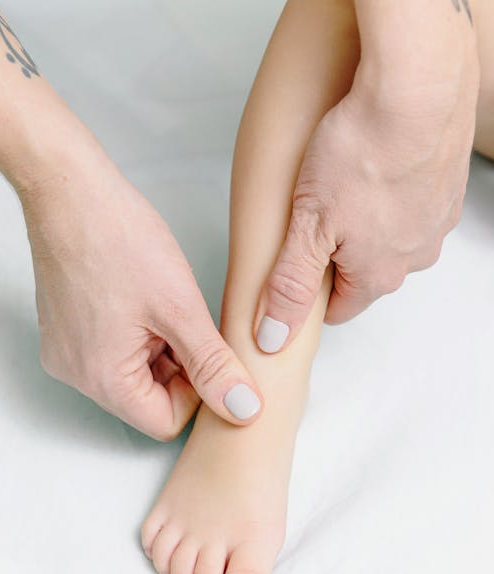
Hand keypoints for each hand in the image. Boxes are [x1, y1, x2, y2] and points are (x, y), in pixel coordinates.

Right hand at [22, 149, 261, 439]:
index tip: (213, 358)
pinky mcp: (68, 331)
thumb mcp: (180, 308)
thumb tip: (243, 408)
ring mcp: (69, 352)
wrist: (70, 191)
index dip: (198, 394)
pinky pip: (115, 352)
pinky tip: (149, 302)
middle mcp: (77, 373)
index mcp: (102, 378)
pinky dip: (142, 336)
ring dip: (164, 350)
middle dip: (182, 369)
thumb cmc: (117, 238)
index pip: (165, 422)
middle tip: (194, 325)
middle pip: (149, 399)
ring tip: (169, 307)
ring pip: (135, 374)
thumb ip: (214, 365)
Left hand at [254, 79, 477, 351]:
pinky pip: (413, 205)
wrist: (418, 88)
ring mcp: (436, 222)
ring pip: (392, 238)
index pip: (341, 309)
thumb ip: (289, 285)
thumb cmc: (362, 151)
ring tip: (346, 186)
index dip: (313, 296)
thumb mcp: (308, 226)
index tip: (298, 276)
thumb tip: (273, 337)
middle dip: (339, 255)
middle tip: (315, 218)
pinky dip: (393, 193)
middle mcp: (415, 257)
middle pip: (366, 273)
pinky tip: (376, 167)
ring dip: (369, 222)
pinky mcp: (448, 187)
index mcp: (378, 274)